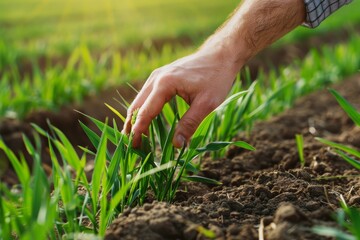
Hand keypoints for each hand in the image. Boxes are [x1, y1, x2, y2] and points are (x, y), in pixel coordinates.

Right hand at [123, 47, 239, 147]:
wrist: (220, 55)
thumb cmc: (216, 78)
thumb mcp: (207, 104)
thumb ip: (190, 124)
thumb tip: (177, 145)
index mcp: (164, 84)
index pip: (145, 112)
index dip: (138, 131)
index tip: (134, 147)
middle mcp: (156, 78)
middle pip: (136, 105)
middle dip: (131, 126)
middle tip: (130, 146)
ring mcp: (157, 75)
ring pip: (139, 100)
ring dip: (135, 118)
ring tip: (135, 137)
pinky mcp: (161, 76)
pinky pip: (146, 95)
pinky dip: (142, 109)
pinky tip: (146, 121)